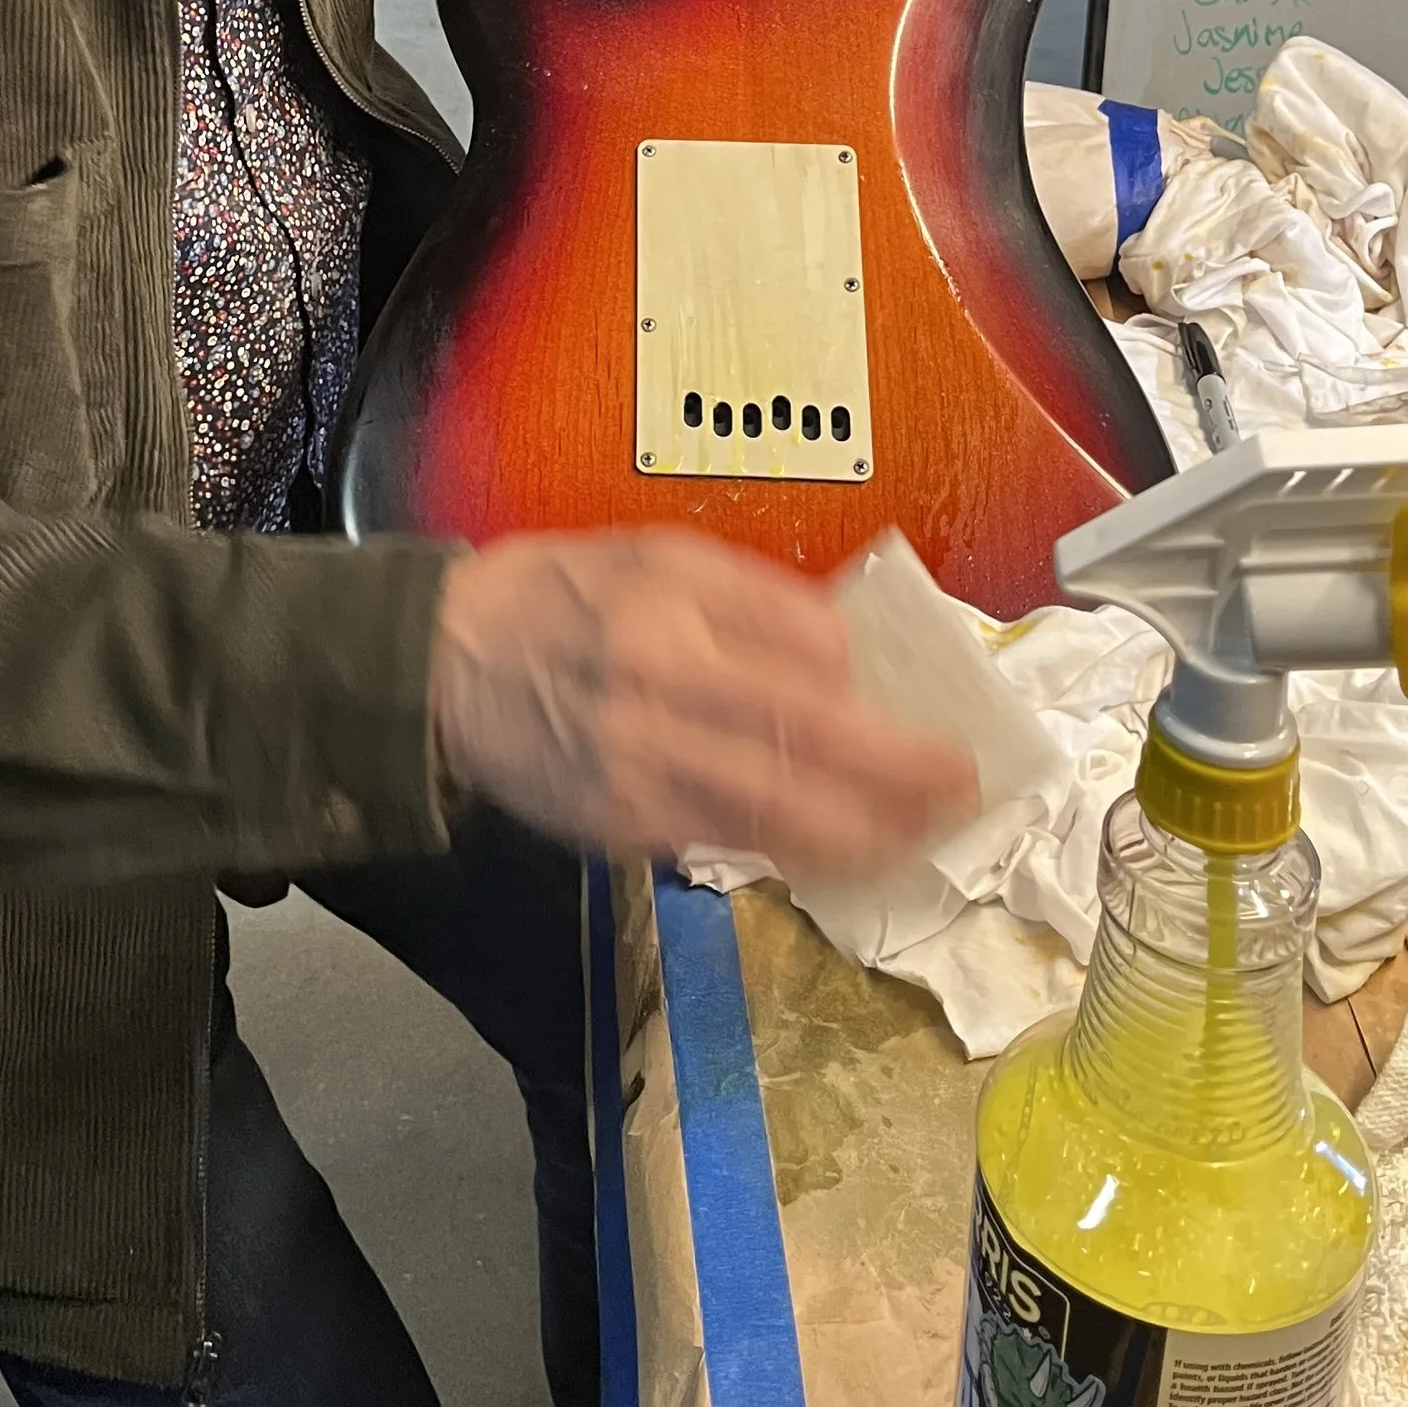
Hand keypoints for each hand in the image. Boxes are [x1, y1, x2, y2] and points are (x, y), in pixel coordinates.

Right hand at [429, 531, 977, 879]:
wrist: (444, 664)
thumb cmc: (558, 593)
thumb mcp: (657, 554)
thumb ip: (756, 601)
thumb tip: (845, 655)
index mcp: (672, 618)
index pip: (804, 665)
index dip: (875, 702)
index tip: (933, 721)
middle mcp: (658, 700)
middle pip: (800, 754)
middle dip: (895, 784)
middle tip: (962, 793)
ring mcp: (636, 775)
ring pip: (769, 819)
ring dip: (858, 835)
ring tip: (920, 837)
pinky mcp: (617, 827)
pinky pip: (721, 843)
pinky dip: (788, 852)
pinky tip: (835, 851)